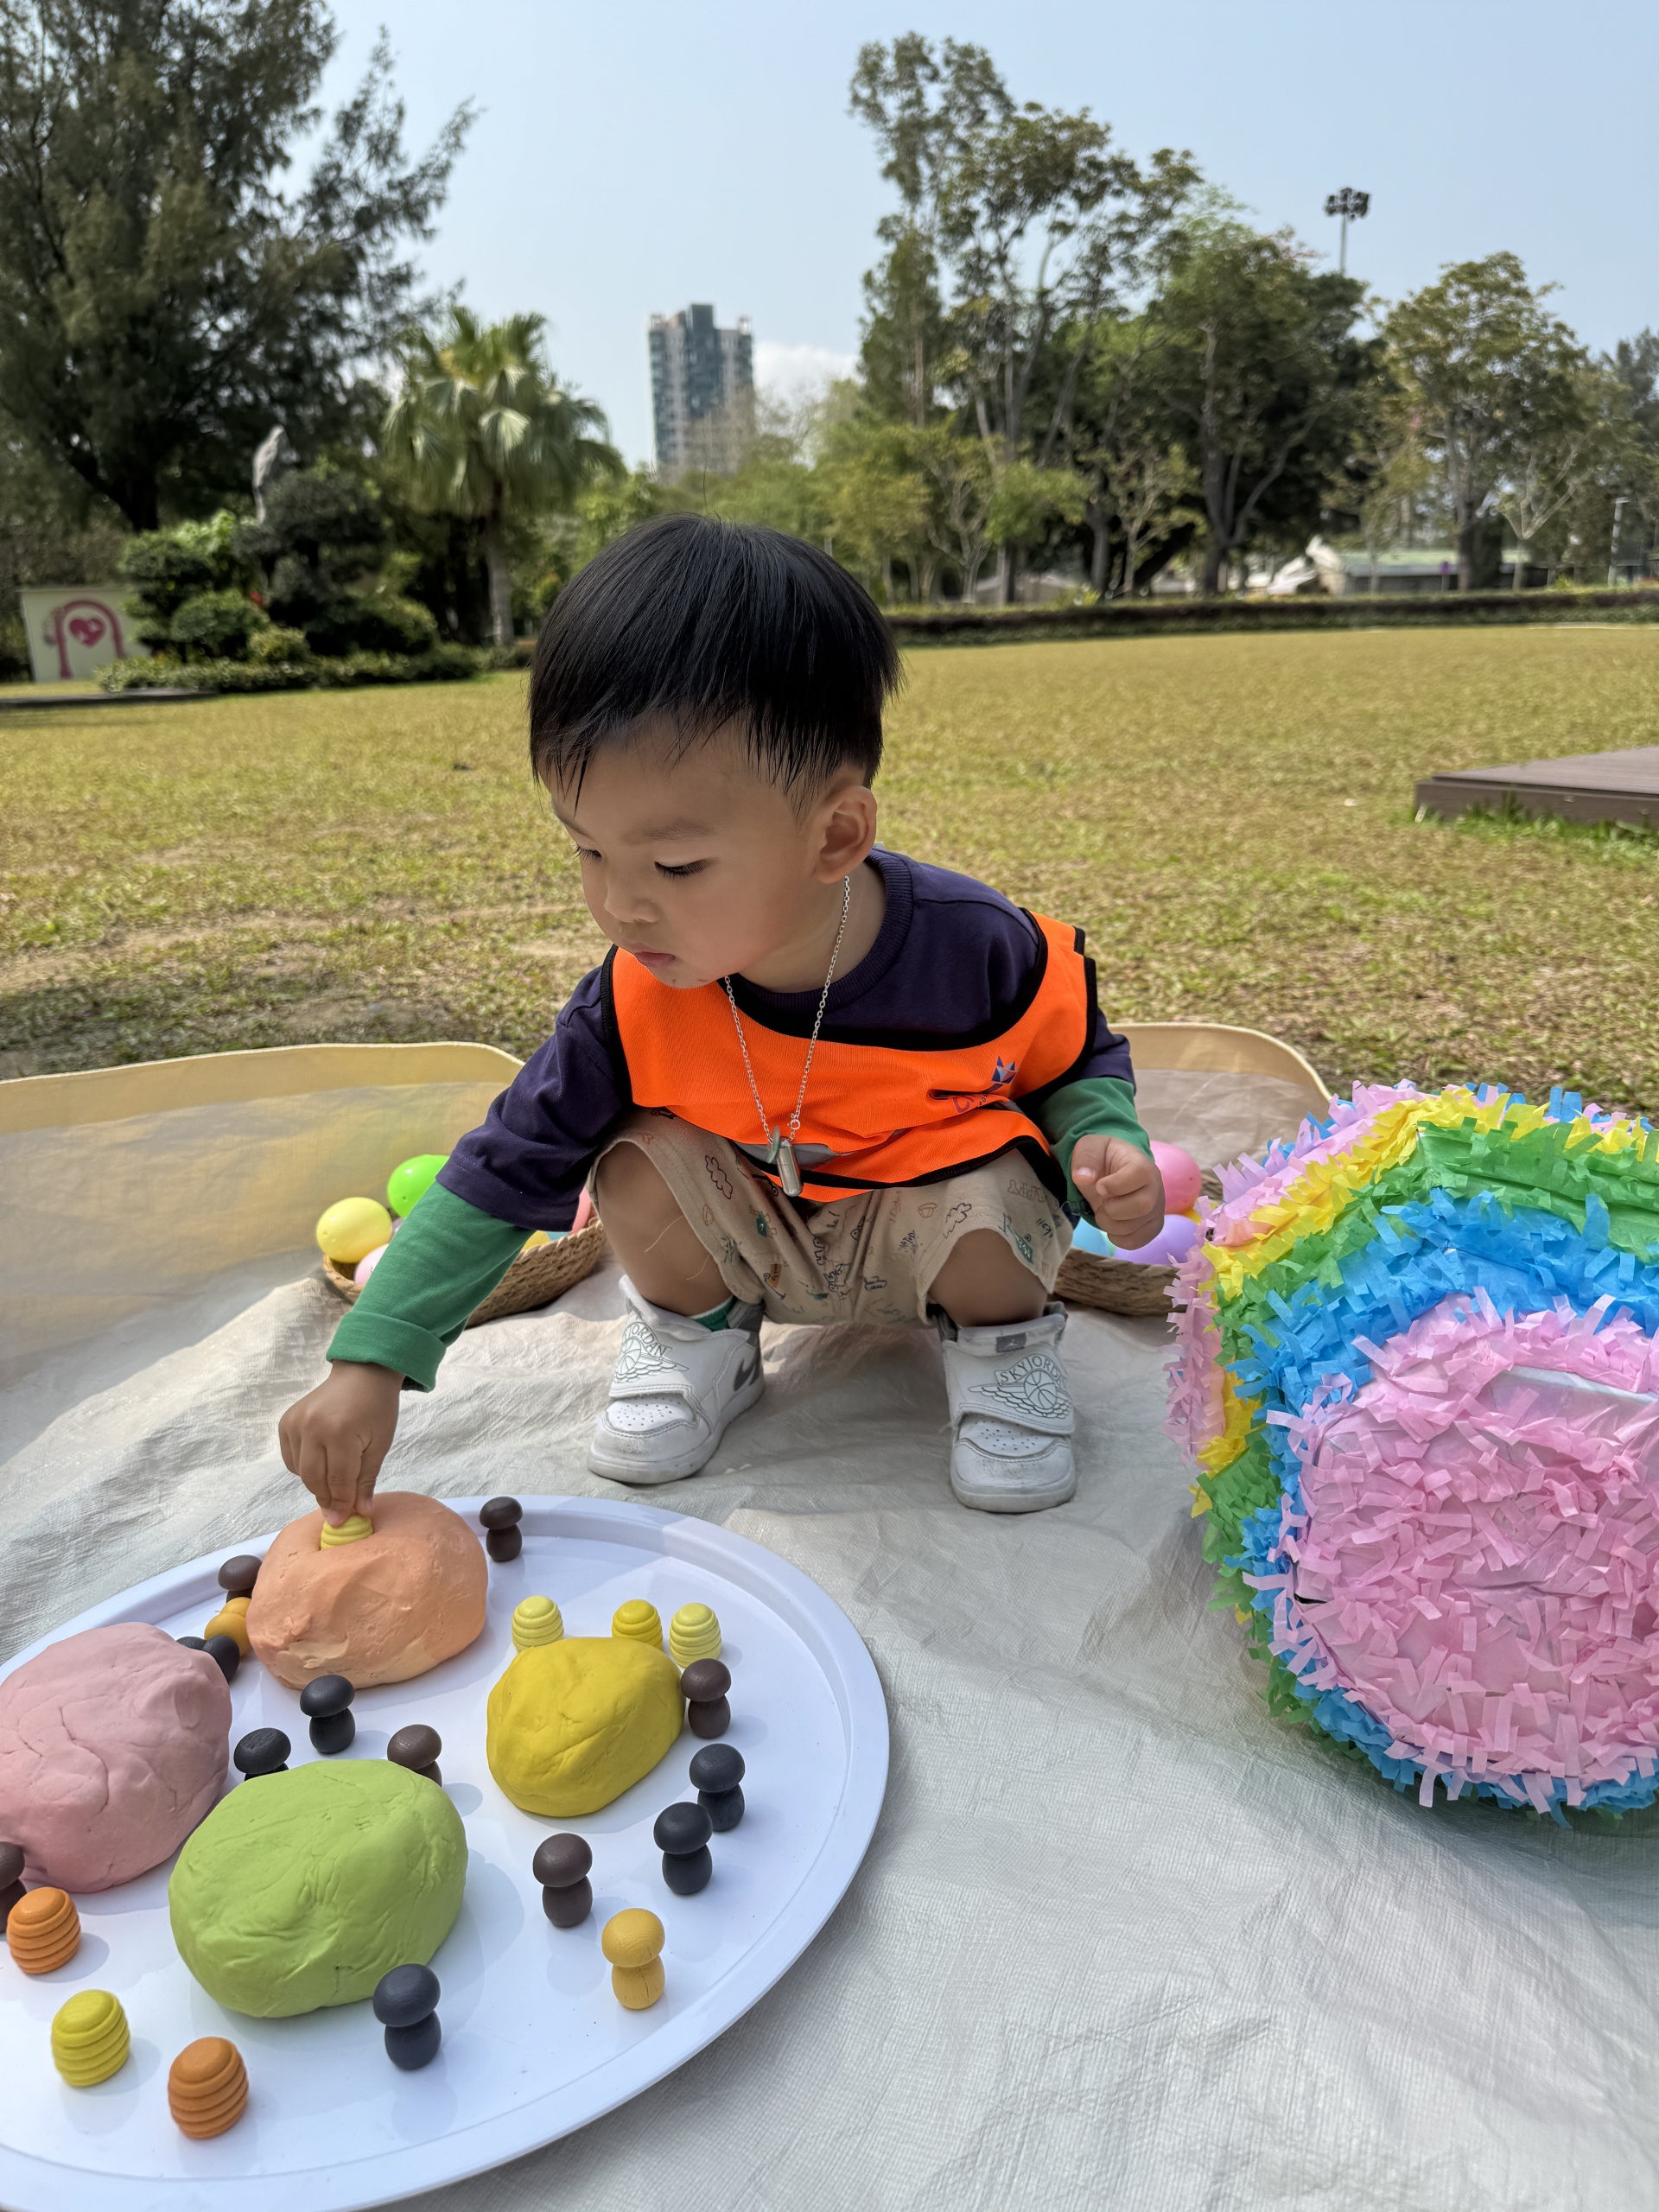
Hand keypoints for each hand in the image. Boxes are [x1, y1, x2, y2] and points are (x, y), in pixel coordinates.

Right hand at [277, 1361, 403, 1523]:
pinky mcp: (286, 1422)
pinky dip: (304, 1468)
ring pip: (301, 1472)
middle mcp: (312, 1427)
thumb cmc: (376, 1408)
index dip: (342, 1504)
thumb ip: (366, 1480)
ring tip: (335, 1480)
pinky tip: (321, 1462)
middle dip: (327, 1499)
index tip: (344, 1521)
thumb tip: (360, 1513)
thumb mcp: (380, 1444)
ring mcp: (295, 1423)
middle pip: (314, 1479)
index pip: (338, 1481)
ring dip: (317, 1483)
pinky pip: (291, 1459)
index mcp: (339, 1432)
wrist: (362, 1374)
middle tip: (337, 1511)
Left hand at [1070, 1135, 1165, 1252]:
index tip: (1099, 1186)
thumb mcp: (1089, 1148)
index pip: (1140, 1175)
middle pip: (1143, 1205)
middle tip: (1101, 1203)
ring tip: (1104, 1211)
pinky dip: (1117, 1238)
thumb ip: (1086, 1158)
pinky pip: (1136, 1241)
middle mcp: (1156, 1186)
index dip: (1116, 1184)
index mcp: (1142, 1164)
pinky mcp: (1152, 1226)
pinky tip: (1112, 1223)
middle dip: (1112, 1209)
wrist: (1114, 1170)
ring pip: (1136, 1227)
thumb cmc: (1103, 1158)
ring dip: (1110, 1224)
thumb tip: (1083, 1178)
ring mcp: (1157, 1208)